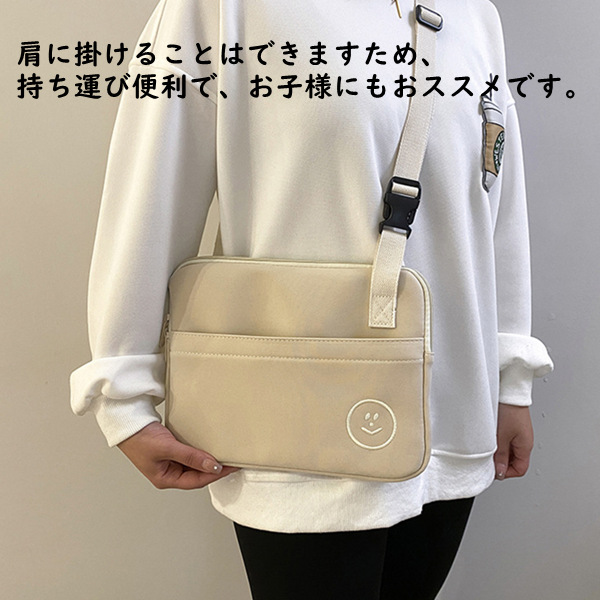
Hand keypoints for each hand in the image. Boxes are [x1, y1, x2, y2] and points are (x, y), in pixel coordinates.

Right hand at [117, 422, 239, 489]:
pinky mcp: (171, 451)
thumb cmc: (139, 438)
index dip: (214, 475)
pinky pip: (190, 454)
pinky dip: (200, 452)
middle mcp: (168, 473)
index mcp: (165, 479)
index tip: (230, 467)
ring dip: (207, 460)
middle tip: (232, 461)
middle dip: (214, 469)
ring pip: (194, 464)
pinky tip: (209, 447)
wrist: (127, 422)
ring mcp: (170, 462)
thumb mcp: (167, 448)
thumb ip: (191, 457)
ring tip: (224, 455)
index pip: (196, 481)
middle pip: (197, 475)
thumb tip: (212, 466)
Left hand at [493, 403, 533, 479]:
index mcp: (525, 446)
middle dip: (502, 464)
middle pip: (515, 462)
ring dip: (499, 454)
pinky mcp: (513, 428)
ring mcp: (519, 434)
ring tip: (489, 449)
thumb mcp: (501, 436)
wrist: (510, 392)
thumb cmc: (509, 410)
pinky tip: (491, 440)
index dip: (507, 473)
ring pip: (510, 452)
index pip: (520, 469)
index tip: (494, 471)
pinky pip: (507, 442)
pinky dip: (499, 444)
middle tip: (488, 461)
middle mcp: (524, 441)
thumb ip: (501, 455)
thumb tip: (500, 472)